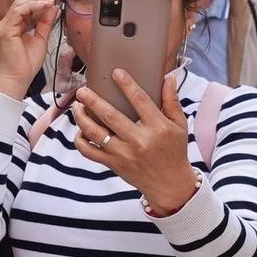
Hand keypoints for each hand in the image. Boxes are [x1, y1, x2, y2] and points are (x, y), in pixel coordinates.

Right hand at [0, 0, 58, 94]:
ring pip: (18, 4)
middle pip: (20, 2)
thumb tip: (52, 8)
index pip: (24, 7)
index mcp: (13, 26)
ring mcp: (3, 27)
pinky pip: (17, 12)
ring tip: (49, 0)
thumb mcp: (41, 38)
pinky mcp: (5, 30)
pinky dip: (31, 6)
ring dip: (36, 0)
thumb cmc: (27, 64)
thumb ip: (45, 23)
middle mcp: (6, 25)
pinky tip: (43, 6)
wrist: (19, 78)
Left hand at [72, 72, 198, 212]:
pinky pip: (89, 152)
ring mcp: (123, 154)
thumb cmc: (174, 150)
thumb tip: (168, 77)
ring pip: (95, 133)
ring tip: (77, 106)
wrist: (169, 184)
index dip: (127, 85)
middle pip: (110, 116)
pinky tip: (80, 129)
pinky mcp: (113, 164)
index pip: (140, 100)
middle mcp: (139, 140)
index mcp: (157, 127)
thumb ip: (171, 101)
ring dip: (82, 118)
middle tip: (82, 90)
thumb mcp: (179, 125)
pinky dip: (80, 140)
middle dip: (93, 101)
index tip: (116, 72)